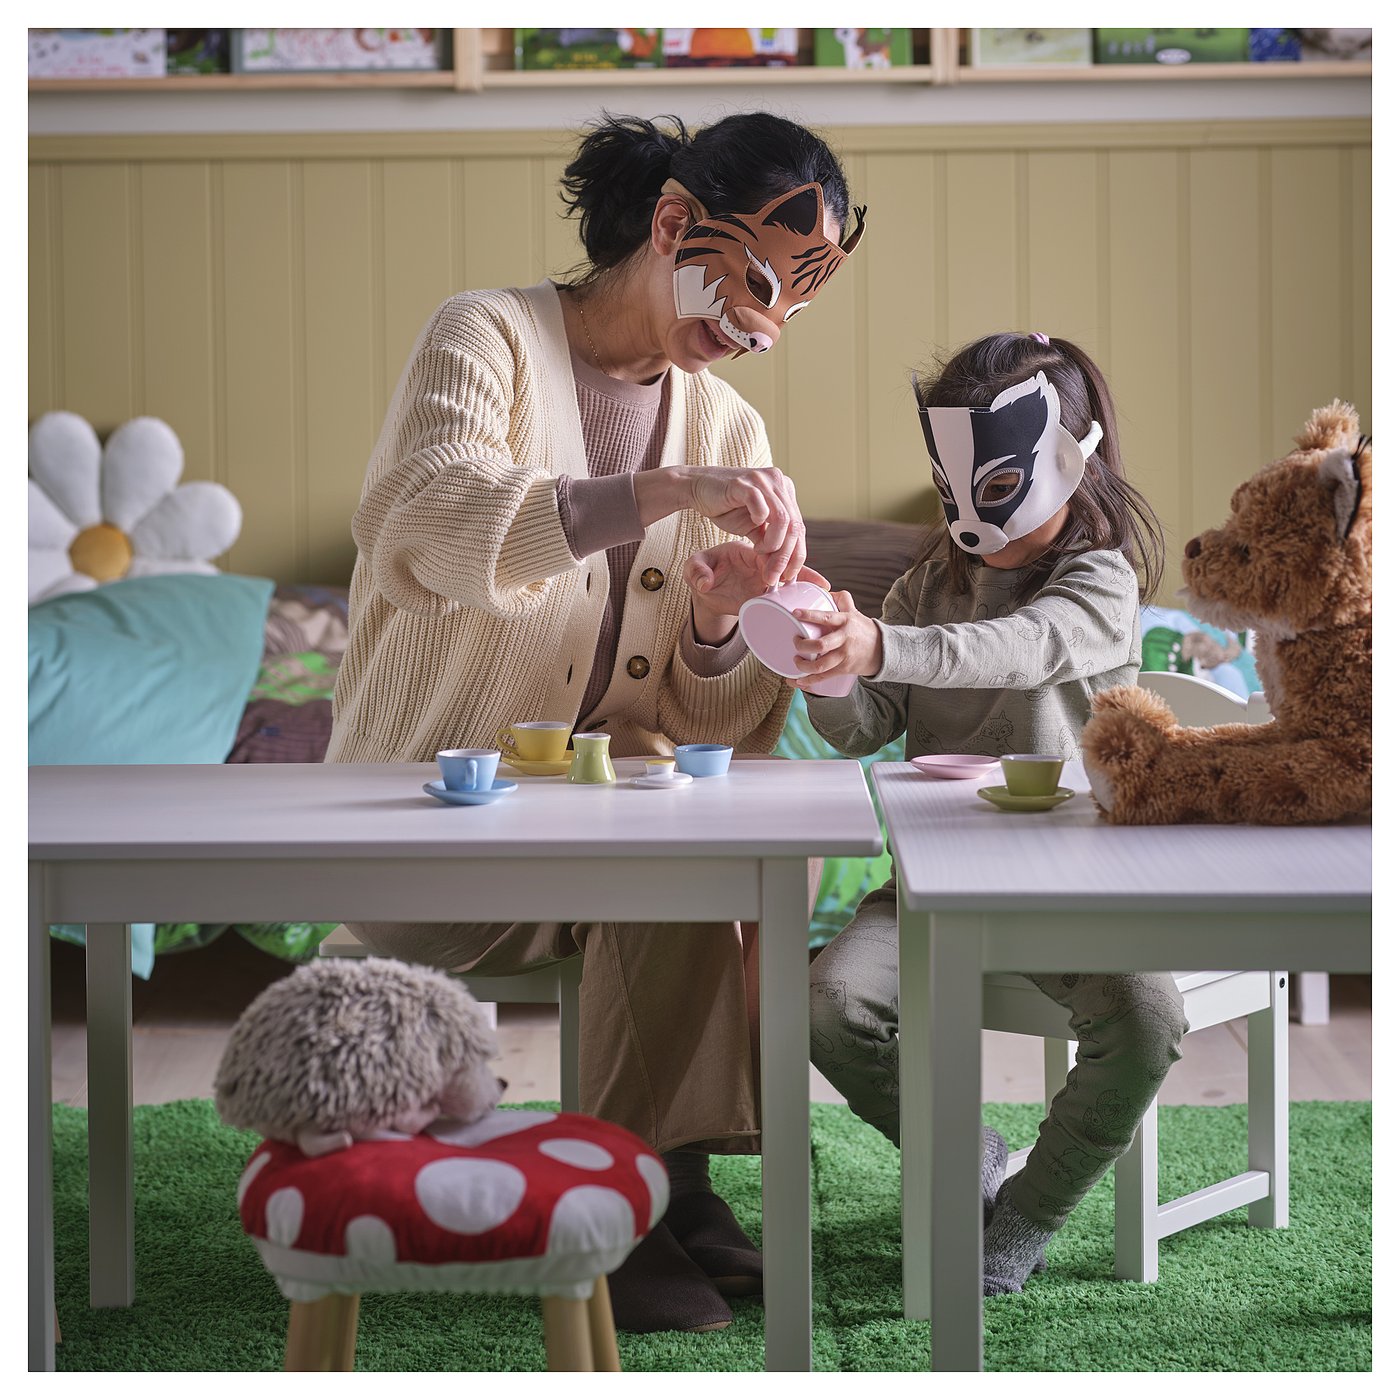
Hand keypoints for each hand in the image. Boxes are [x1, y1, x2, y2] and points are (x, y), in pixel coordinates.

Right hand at [675, 465, 806, 585]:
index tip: (788, 576)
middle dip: (785, 557)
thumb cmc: (726, 508)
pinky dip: (759, 525)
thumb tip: (783, 569)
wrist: (697, 488)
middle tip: (773, 575)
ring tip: (759, 553)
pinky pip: (761, 507)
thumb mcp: (753, 529)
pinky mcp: (744, 484)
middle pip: (794, 525)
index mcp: (785, 491)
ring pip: (783, 519)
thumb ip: (770, 543)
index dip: (797, 555)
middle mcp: (778, 482)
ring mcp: (762, 481)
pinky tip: (752, 534)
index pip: (799, 527)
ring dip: (774, 545)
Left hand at [684, 541, 829, 642]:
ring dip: (804, 576)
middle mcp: (760, 558)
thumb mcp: (693, 568)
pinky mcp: (770, 583)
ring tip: (820, 586)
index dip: (769, 561)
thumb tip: (706, 583)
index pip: (763, 551)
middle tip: (800, 582)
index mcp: (745, 550)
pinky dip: (806, 582)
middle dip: (791, 569)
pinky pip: (792, 580)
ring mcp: (767, 570)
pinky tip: (820, 588)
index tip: (772, 577)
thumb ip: (696, 571)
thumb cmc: (701, 570)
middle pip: (782, 557)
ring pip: (791, 568)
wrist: (705, 585)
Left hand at [790, 591, 883, 685]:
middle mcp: (844, 639)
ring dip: (803, 665)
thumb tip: (824, 590)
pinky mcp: (843, 669)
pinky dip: (808, 681)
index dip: (810, 615)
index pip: (826, 617)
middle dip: (803, 645)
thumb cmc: (863, 629)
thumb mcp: (854, 612)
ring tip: (796, 660)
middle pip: (821, 645)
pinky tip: (797, 681)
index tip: (795, 613)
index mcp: (845, 621)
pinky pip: (823, 677)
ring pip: (821, 665)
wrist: (882, 650)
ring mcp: (844, 656)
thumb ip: (841, 600)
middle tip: (795, 641)